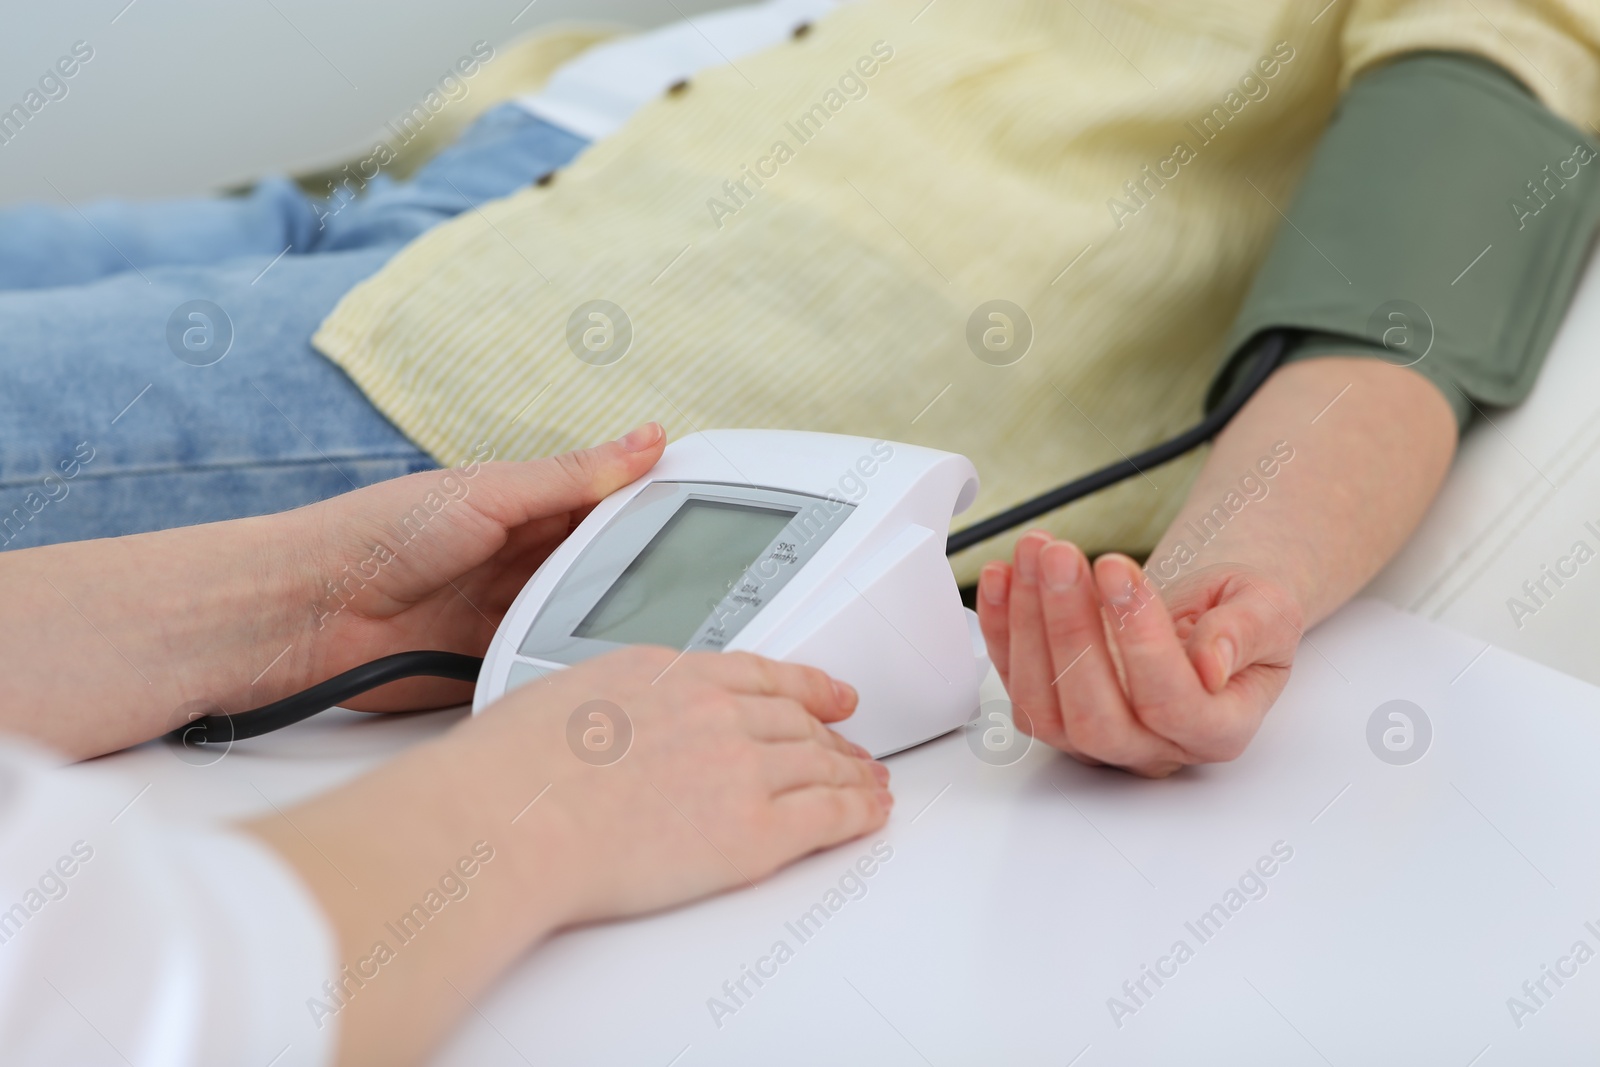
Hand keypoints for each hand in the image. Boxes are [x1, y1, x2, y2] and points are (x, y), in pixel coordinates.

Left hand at [286, 422, 667, 710]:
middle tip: (704, 589)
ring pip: (587, 620)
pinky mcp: (495, 664)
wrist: (305, 613)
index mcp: (529, 507)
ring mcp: (512, 615)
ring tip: (664, 632)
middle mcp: (525, 561)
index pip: (613, 506)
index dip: (661, 511)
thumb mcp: (488, 491)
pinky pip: (551, 664)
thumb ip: (573, 477)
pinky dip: (574, 666)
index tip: (719, 520)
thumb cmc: (378, 533)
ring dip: (613, 626)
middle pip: (609, 569)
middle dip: (648, 578)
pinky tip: (607, 669)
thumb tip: (650, 437)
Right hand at [464, 647, 892, 919]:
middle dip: (832, 735)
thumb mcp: (564, 696)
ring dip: (853, 773)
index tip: (824, 692)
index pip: (757, 673)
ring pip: (821, 764)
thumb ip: (612, 702)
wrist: (512, 819)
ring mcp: (741, 767)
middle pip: (796, 720)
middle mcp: (715, 711)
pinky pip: (829, 814)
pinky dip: (860, 811)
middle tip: (851, 747)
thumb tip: (608, 723)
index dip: (804, 685)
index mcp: (668, 671)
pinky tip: (871, 812)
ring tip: (870, 784)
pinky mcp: (754, 830)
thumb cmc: (511, 770)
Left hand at [976, 530, 1301, 775]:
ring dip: (1029, 621)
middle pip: (1097, 716)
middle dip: (1071, 629)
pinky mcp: (1053, 713)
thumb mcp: (1266, 610)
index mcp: (1217, 732)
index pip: (1173, 705)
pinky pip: (1013, 682)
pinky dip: (1001, 626)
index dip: (1141, 641)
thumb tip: (1211, 664)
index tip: (1119, 568)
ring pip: (1044, 705)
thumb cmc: (1237, 613)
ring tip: (1037, 551)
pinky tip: (1002, 574)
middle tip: (1064, 556)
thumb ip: (1246, 633)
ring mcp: (1095, 740)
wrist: (1202, 612)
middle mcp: (1152, 749)